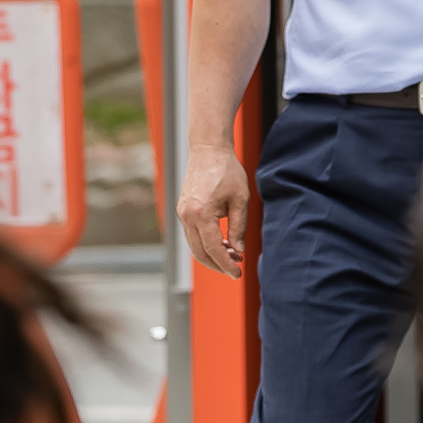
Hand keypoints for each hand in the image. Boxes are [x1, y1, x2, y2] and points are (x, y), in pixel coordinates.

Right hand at [177, 142, 250, 278]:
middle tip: (236, 270)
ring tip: (233, 256)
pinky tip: (222, 243)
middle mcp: (187, 216)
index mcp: (201, 213)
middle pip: (199, 252)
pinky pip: (192, 234)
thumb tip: (238, 251)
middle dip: (218, 265)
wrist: (208, 149)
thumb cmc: (227, 170)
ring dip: (212, 255)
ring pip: (194, 245)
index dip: (226, 264)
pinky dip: (205, 243)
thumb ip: (239, 228)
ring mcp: (182, 213)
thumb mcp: (240, 200)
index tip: (238, 273)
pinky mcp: (183, 210)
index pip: (213, 249)